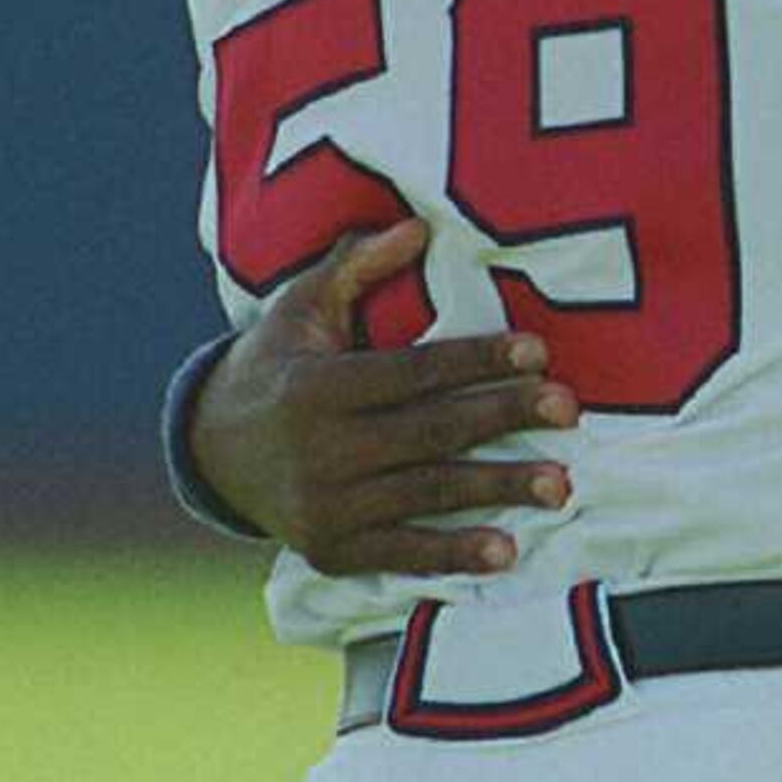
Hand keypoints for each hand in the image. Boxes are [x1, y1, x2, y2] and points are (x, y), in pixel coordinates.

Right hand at [192, 219, 575, 576]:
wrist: (211, 452)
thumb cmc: (278, 364)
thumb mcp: (300, 307)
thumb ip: (355, 266)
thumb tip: (418, 225)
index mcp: (315, 389)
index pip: (411, 373)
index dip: (475, 360)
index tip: (538, 351)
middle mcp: (318, 451)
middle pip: (429, 432)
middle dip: (502, 418)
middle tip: (569, 409)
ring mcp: (324, 507)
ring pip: (426, 494)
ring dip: (497, 489)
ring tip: (562, 484)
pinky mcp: (332, 550)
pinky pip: (401, 552)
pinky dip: (453, 555)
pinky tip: (506, 551)